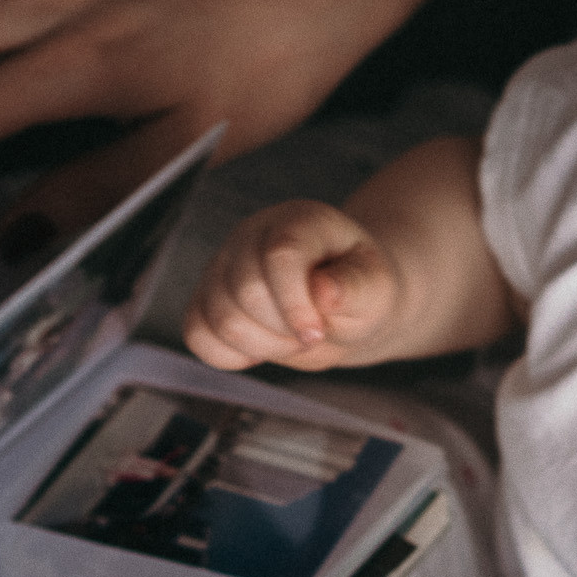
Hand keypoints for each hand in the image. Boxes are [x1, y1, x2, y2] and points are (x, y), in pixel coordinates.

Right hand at [187, 200, 403, 370]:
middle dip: (285, 330)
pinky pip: (197, 336)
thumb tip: (324, 291)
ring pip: (220, 318)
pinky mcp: (205, 298)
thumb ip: (359, 287)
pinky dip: (230, 355)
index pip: (280, 255)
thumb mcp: (378, 289)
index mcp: (299, 221)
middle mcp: (251, 236)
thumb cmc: (361, 292)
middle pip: (246, 292)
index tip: (317, 333)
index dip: (295, 303)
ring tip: (292, 338)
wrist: (344, 306)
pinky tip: (262, 346)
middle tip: (313, 333)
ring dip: (263, 346)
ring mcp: (222, 266)